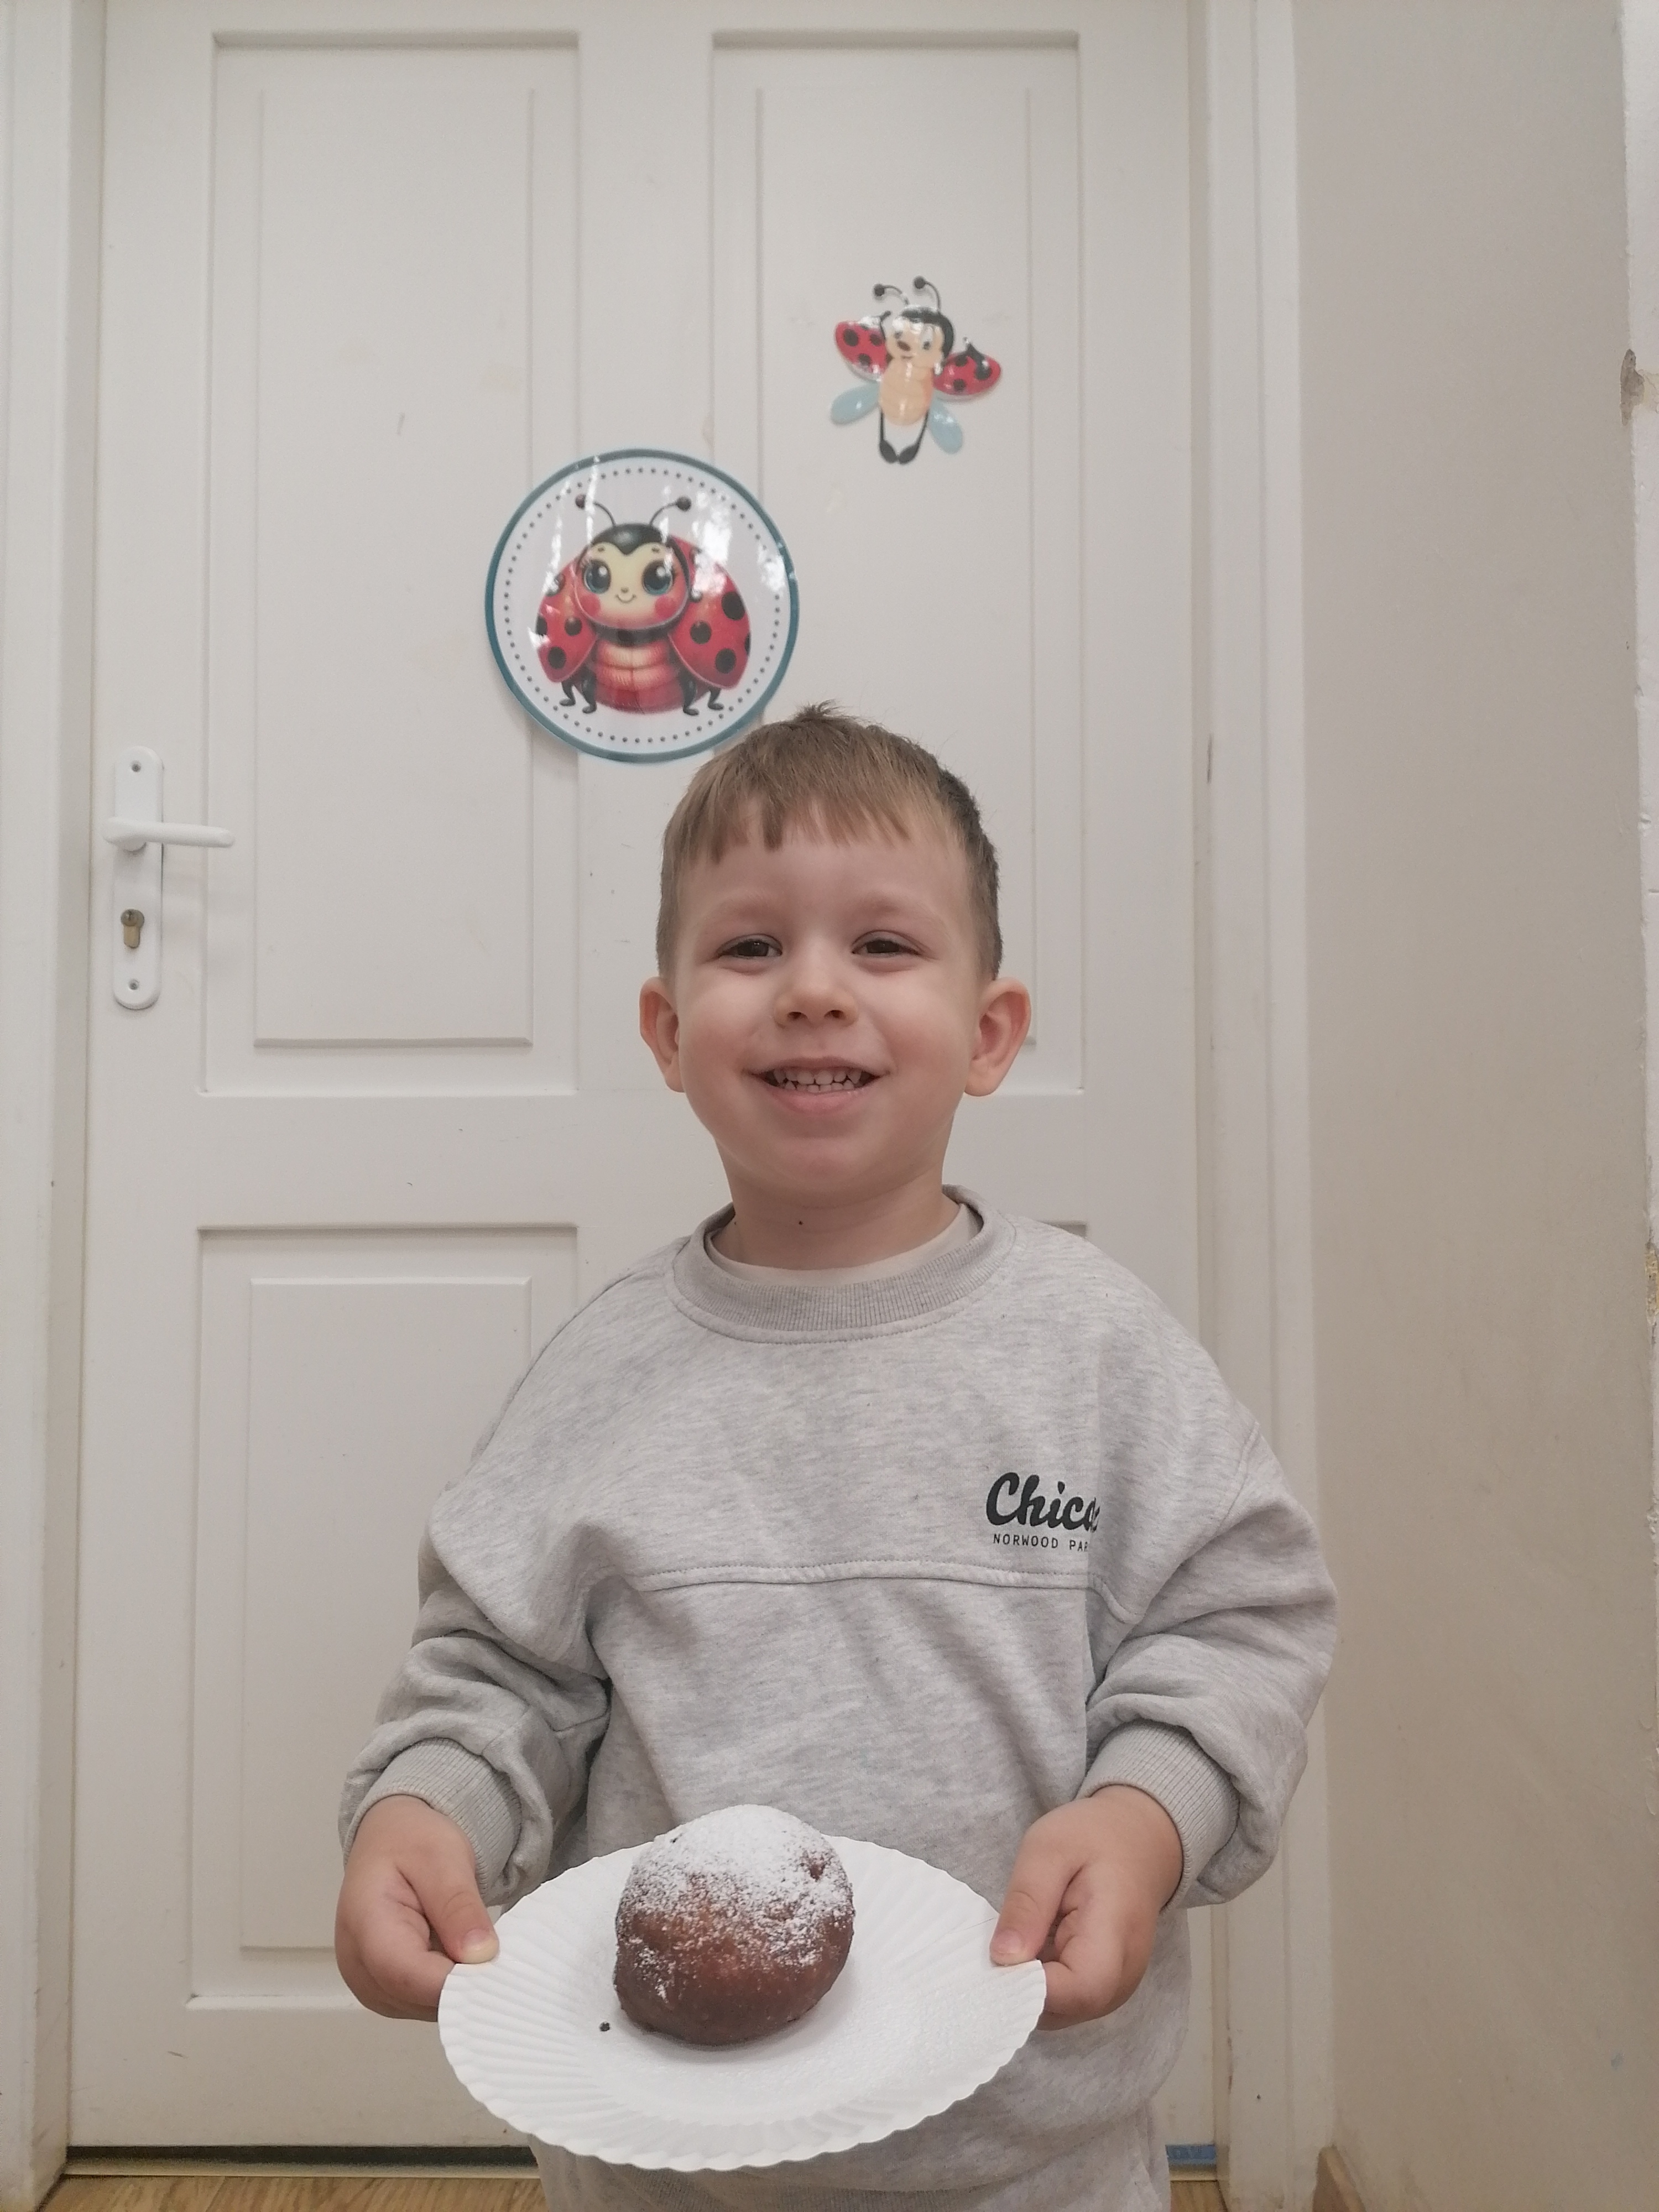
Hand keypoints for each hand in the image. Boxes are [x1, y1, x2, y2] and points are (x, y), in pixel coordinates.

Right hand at [335, 1795, 498, 2019]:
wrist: (390, 1840)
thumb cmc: (411, 1842)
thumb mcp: (443, 1857)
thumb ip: (458, 1905)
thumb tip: (480, 1955)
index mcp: (365, 1925)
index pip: (409, 1974)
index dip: (458, 1981)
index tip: (500, 1971)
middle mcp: (358, 1966)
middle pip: (418, 1998)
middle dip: (464, 1985)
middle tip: (504, 1958)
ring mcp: (368, 1984)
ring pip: (424, 2008)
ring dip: (459, 1988)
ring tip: (482, 1951)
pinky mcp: (384, 1991)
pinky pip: (423, 2003)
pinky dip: (449, 1988)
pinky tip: (463, 1959)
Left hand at [989, 1785, 1182, 2028]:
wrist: (1139, 1839)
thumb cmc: (1095, 1837)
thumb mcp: (1049, 1849)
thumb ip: (1028, 1901)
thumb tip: (1002, 1959)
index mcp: (1115, 1937)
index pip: (1075, 1992)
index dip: (1027, 1988)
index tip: (993, 1959)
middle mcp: (1122, 1977)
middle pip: (1062, 2010)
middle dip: (1018, 1988)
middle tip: (995, 1943)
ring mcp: (1115, 1988)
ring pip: (1059, 2011)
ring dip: (1026, 1985)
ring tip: (1016, 1938)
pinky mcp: (1104, 1987)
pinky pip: (1065, 2001)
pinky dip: (1039, 1981)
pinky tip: (1030, 1946)